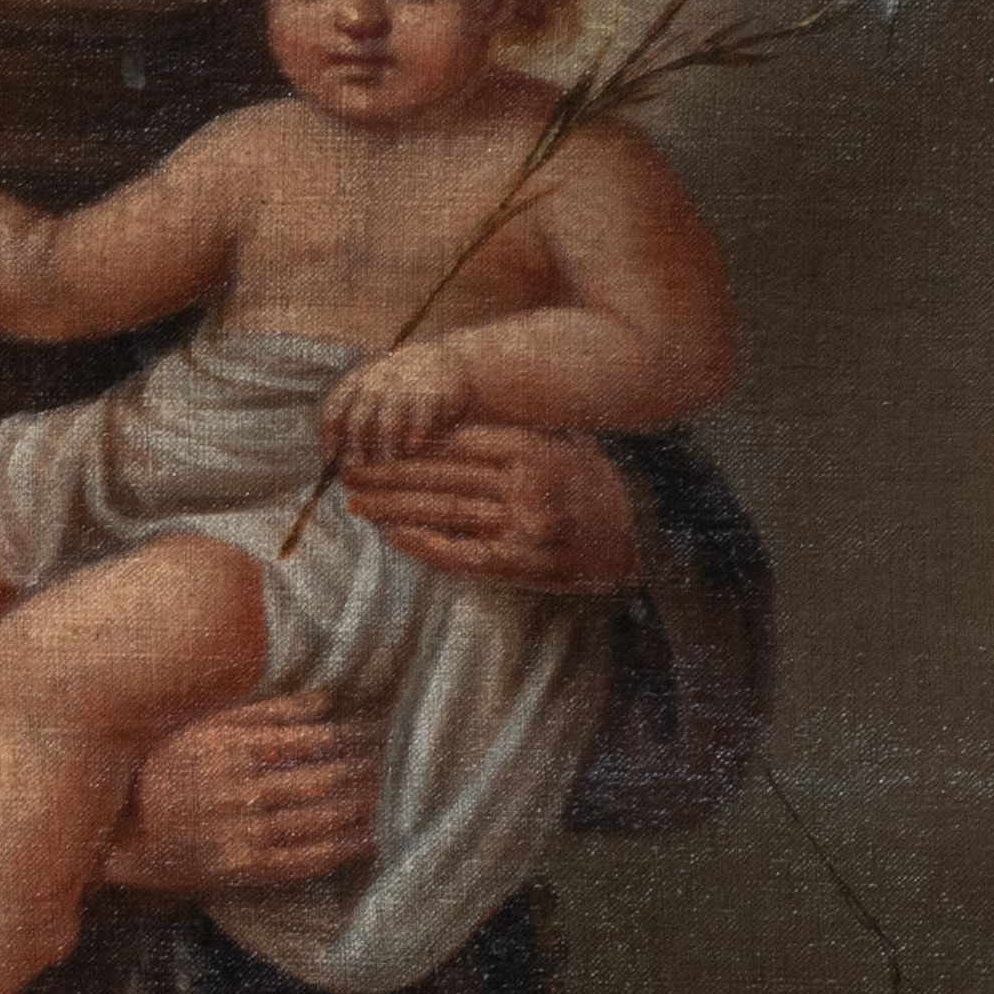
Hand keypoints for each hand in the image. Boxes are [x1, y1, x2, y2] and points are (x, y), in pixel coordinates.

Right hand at [103, 692, 380, 895]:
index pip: (316, 738)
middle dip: (367, 768)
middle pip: (325, 777)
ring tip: (392, 795)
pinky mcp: (242, 868)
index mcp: (234, 745)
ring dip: (362, 806)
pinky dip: (341, 849)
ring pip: (321, 818)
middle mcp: (241, 788)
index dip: (356, 734)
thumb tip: (327, 698)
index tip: (382, 728)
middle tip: (401, 761)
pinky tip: (367, 841)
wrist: (118, 830)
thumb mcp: (205, 724)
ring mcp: (243, 831)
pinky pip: (304, 860)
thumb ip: (265, 710)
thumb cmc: (162, 764)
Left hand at [319, 341, 474, 466]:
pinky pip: (418, 423)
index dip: (329, 437)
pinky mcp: (430, 394)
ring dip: (385, 452)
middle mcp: (377, 382)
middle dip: (356, 451)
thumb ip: (357, 414)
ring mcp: (404, 387)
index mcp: (358, 380)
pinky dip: (413, 440)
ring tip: (386, 467)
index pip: (334, 409)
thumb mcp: (374, 387)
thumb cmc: (401, 384)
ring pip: (387, 426)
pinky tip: (412, 451)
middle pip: (358, 422)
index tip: (329, 459)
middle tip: (359, 472)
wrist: (445, 358)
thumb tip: (337, 455)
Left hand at [342, 423, 640, 589]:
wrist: (645, 537)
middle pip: (441, 478)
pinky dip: (423, 544)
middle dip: (388, 473)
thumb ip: (509, 435)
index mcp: (534, 450)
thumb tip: (440, 426)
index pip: (457, 443)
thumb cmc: (592, 484)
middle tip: (348, 469)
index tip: (375, 441)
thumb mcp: (559, 443)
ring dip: (393, 507)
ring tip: (357, 500)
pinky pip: (461, 554)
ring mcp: (524, 529)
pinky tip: (391, 534)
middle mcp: (528, 488)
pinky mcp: (522, 567)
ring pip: (443, 514)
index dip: (410, 443)